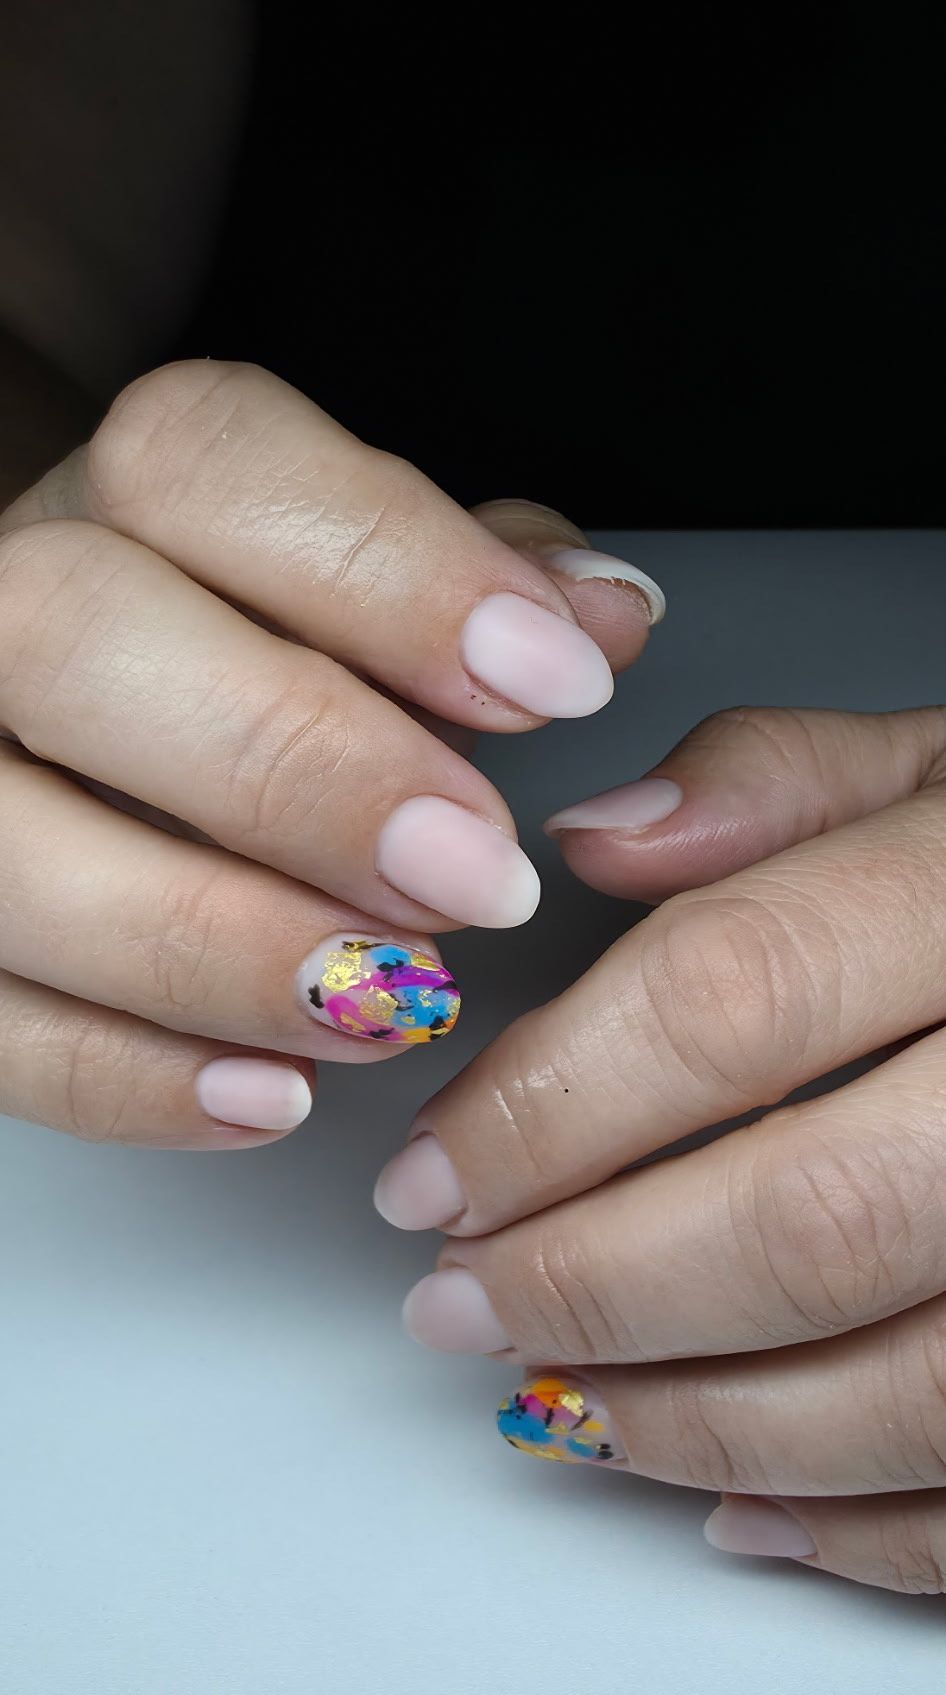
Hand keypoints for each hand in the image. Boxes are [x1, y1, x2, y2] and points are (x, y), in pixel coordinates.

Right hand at [0, 359, 660, 1145]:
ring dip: (217, 947)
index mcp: (117, 499)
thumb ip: (480, 582)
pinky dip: (130, 1078)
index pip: (204, 466)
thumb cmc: (248, 663)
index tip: (557, 682)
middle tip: (474, 877)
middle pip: (74, 637)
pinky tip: (275, 1094)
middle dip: (297, 768)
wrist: (74, 729)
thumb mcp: (371, 593)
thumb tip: (599, 613)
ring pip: (10, 852)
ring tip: (389, 1003)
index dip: (391, 573)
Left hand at [377, 703, 945, 1596]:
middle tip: (464, 1305)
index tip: (435, 1173)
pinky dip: (855, 1531)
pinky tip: (735, 1507)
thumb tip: (593, 845)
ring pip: (904, 1390)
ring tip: (562, 1406)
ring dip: (694, 1426)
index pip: (734, 997)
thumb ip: (778, 782)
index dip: (549, 1105)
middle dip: (594, 1288)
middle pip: (807, 1221)